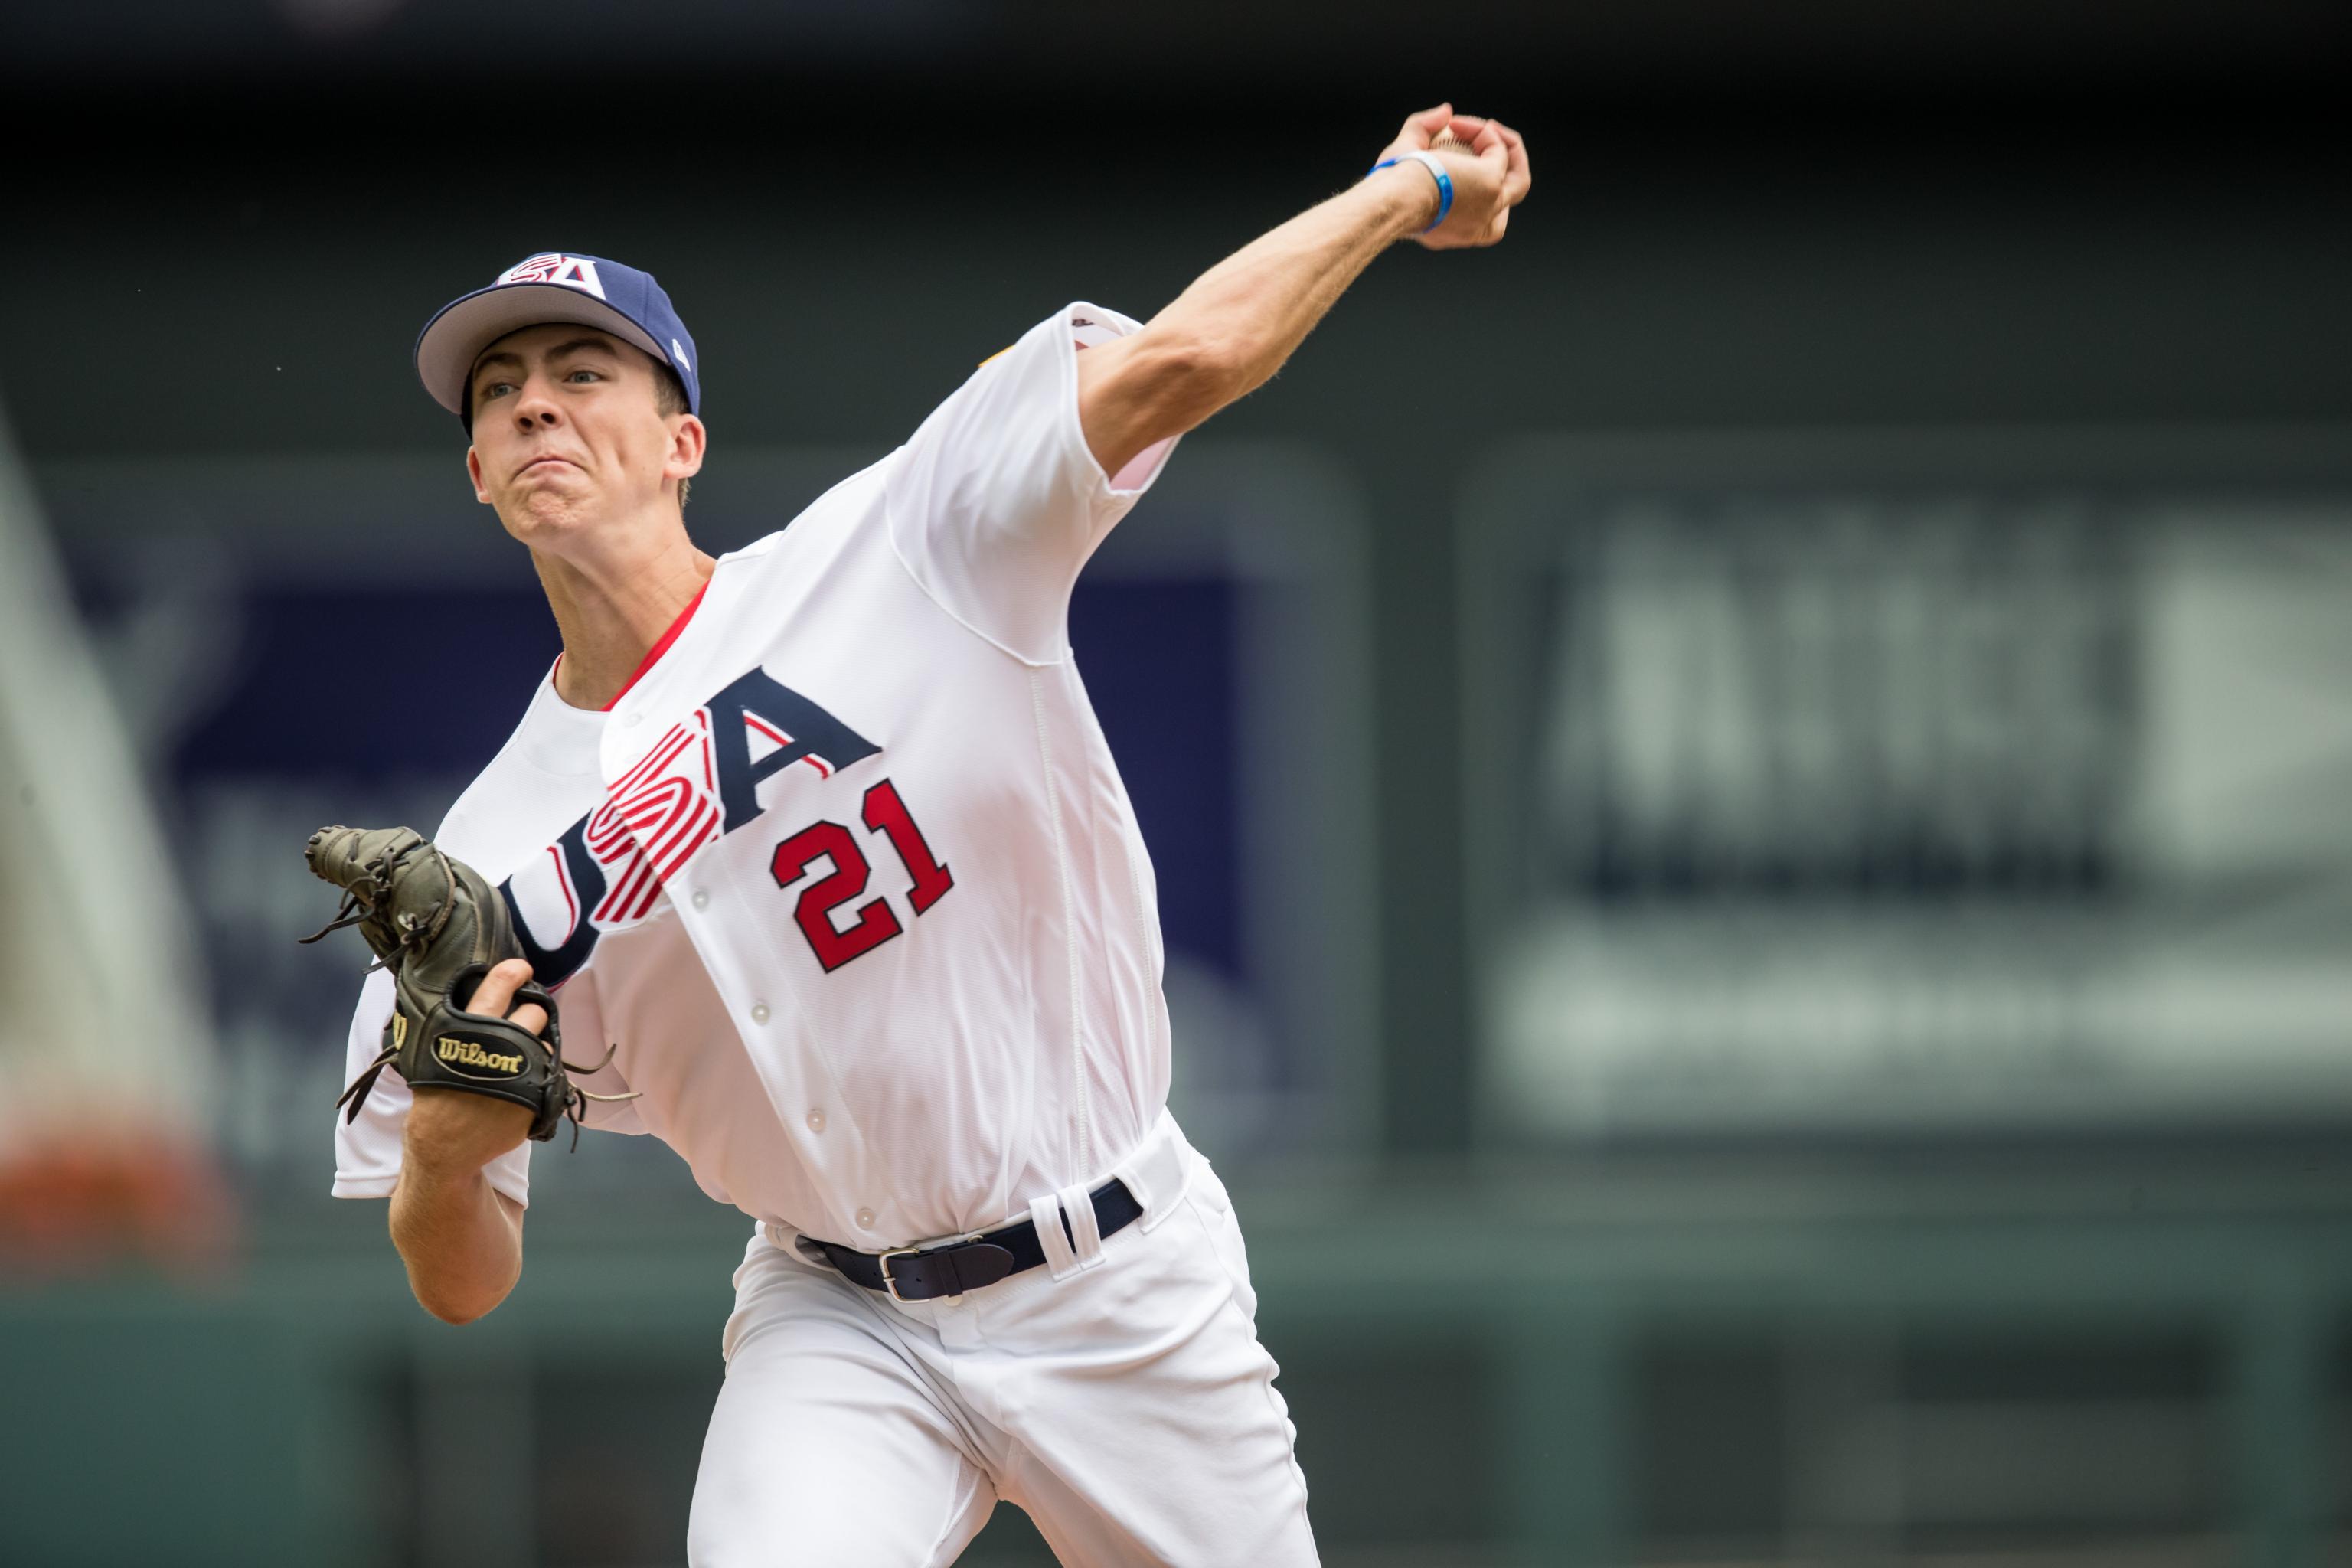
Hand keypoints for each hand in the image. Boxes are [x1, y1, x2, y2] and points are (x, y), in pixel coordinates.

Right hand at [401, 958, 542, 1175]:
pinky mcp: (537, 1099)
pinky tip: (520, 1084)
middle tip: (520, 1023)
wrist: (444, 1145)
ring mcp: (523, 1075)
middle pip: (534, 1013)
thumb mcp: (435, 1052)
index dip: (512, 973)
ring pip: (547, 1044)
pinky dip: (539, 1076)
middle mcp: (502, 1048)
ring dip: (537, 1047)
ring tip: (518, 1060)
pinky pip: (550, 1075)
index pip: (498, 987)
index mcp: (471, 1032)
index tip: (522, 969)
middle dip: (530, 1014)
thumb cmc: (437, 1095)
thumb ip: (461, 1024)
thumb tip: (488, 994)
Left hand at [1371, 103, 1531, 250]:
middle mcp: (1481, 227)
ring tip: (1487, 126)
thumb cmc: (1391, 187)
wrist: (1394, 198)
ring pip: (1519, 178)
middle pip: (1512, 198)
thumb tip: (1445, 112)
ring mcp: (1491, 206)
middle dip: (1510, 165)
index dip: (1485, 185)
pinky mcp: (1491, 183)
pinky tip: (1459, 125)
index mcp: (1461, 232)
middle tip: (1491, 137)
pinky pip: (1499, 150)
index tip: (1461, 155)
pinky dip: (1483, 132)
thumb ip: (1423, 128)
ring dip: (1508, 146)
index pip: (1490, 217)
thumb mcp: (1404, 156)